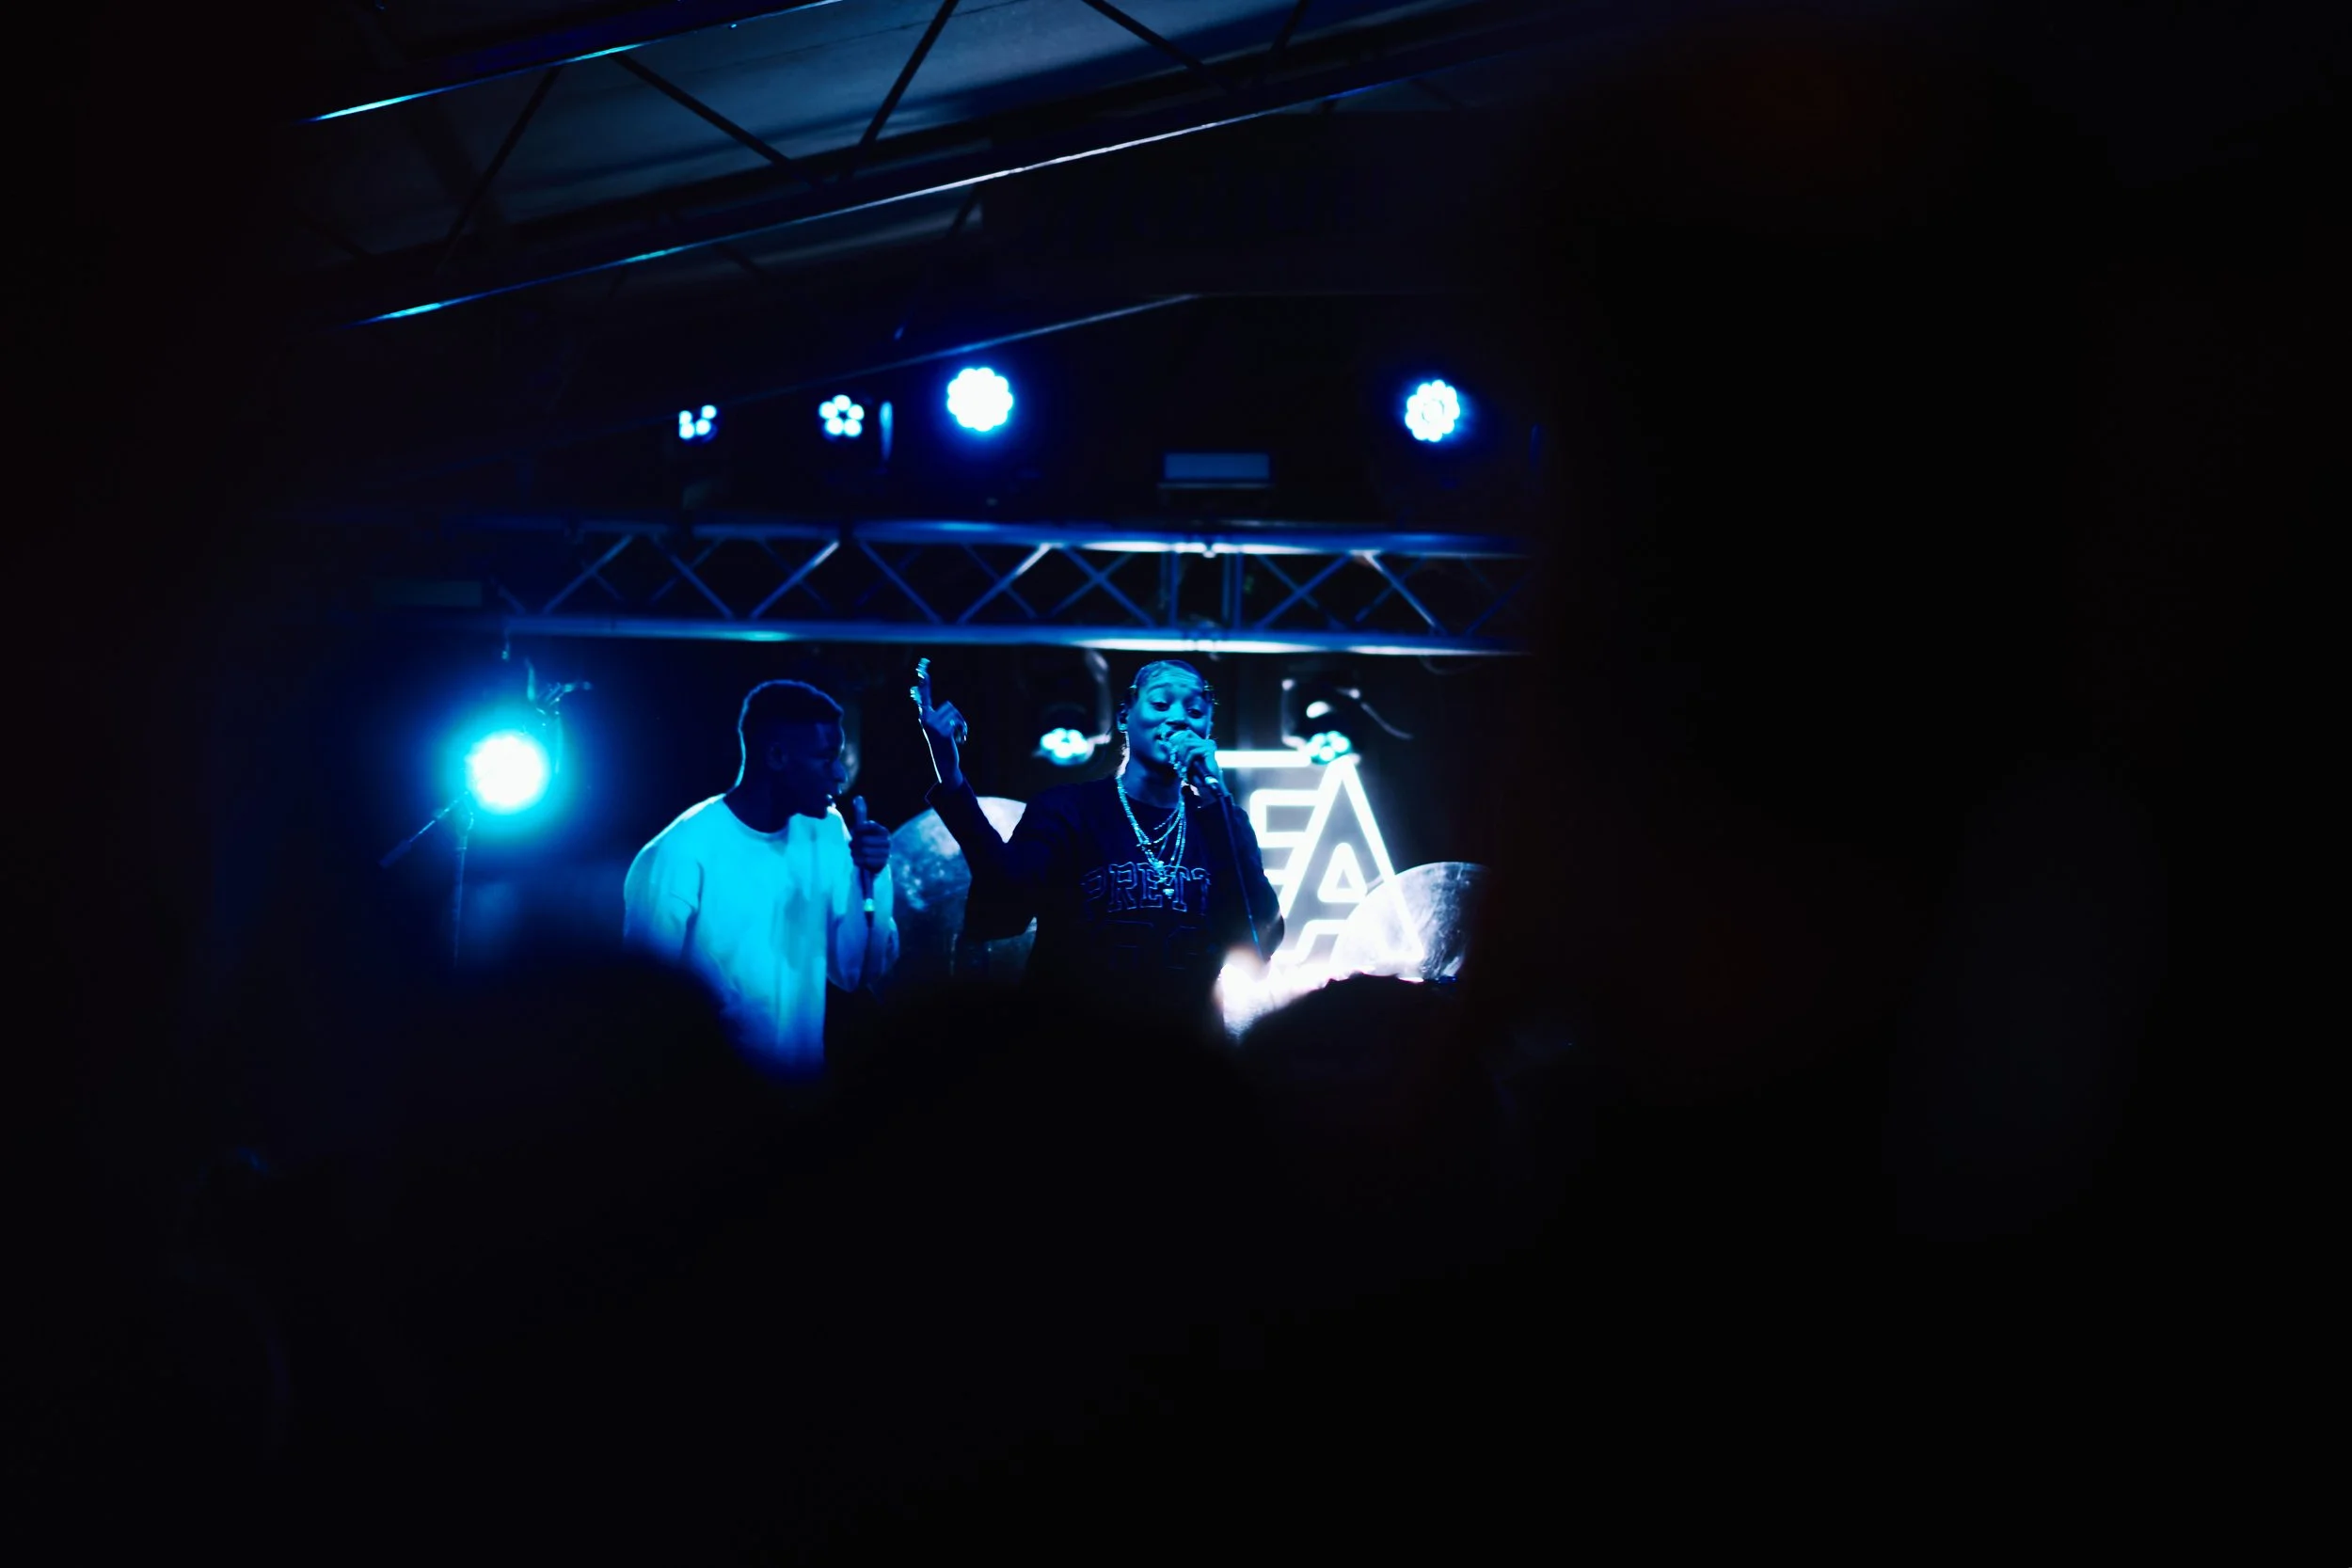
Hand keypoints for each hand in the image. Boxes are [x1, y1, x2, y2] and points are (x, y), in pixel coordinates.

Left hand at [848, 795, 890, 876]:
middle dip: (855, 843)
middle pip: (863, 840)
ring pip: (863, 851)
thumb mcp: (863, 827)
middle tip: (852, 845)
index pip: (869, 826)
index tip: (855, 832)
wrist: (874, 860)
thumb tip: (858, 797)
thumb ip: (861, 813)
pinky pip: (865, 860)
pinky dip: (858, 860)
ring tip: (854, 852)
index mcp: (883, 831)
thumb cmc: (867, 840)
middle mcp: (887, 841)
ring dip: (855, 852)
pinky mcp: (882, 863)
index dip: (859, 829)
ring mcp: (886, 853)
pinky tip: (858, 859)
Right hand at [910, 656, 969, 786]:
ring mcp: (934, 726)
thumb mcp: (935, 724)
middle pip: (950, 707)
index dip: (925, 682)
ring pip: (956, 715)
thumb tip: (915, 693)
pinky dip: (962, 732)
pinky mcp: (943, 733)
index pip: (924, 696)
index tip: (922, 667)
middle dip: (950, 711)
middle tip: (928, 672)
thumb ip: (929, 710)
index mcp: (925, 716)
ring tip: (957, 735)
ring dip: (961, 724)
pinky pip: (958, 723)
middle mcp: (926, 719)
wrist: (944, 762)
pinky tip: (959, 740)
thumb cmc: (942, 741)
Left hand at [1163, 729, 1224, 794]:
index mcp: (1203, 742)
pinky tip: (1187, 766)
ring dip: (1182, 756)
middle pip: (1186, 739)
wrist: (1210, 782)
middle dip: (1179, 750)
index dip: (1179, 741)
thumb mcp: (1188, 759)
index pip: (1188, 733)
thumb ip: (1182, 751)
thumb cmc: (1198, 772)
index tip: (1174, 752)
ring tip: (1182, 765)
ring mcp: (1209, 745)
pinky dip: (1187, 760)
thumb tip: (1168, 743)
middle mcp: (1207, 741)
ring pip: (1187, 744)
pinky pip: (1192, 752)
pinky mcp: (1209, 750)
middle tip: (1177, 761)